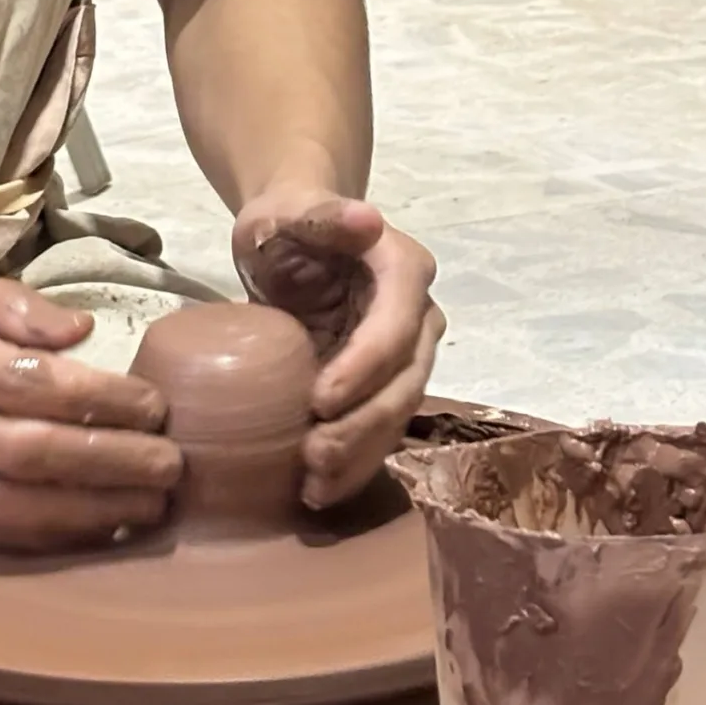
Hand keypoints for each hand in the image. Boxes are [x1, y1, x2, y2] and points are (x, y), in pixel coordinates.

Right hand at [0, 250, 180, 551]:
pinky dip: (33, 540)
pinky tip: (83, 532)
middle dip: (109, 467)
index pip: (28, 383)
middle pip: (24, 455)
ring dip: (83, 517)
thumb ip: (3, 304)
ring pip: (1, 511)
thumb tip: (81, 333)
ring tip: (145, 511)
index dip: (100, 401)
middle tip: (171, 468)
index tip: (154, 406)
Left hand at [233, 181, 443, 509]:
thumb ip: (323, 216)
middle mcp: (419, 316)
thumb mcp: (288, 213)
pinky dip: (355, 463)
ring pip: (397, 414)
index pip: (393, 330)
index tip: (318, 401)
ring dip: (361, 456)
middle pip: (404, 382)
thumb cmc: (285, 222)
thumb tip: (368, 219)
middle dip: (362, 426)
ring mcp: (409, 353)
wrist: (292, 238)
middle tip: (313, 459)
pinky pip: (381, 427)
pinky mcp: (387, 382)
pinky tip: (320, 491)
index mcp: (404, 270)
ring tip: (315, 488)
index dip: (362, 369)